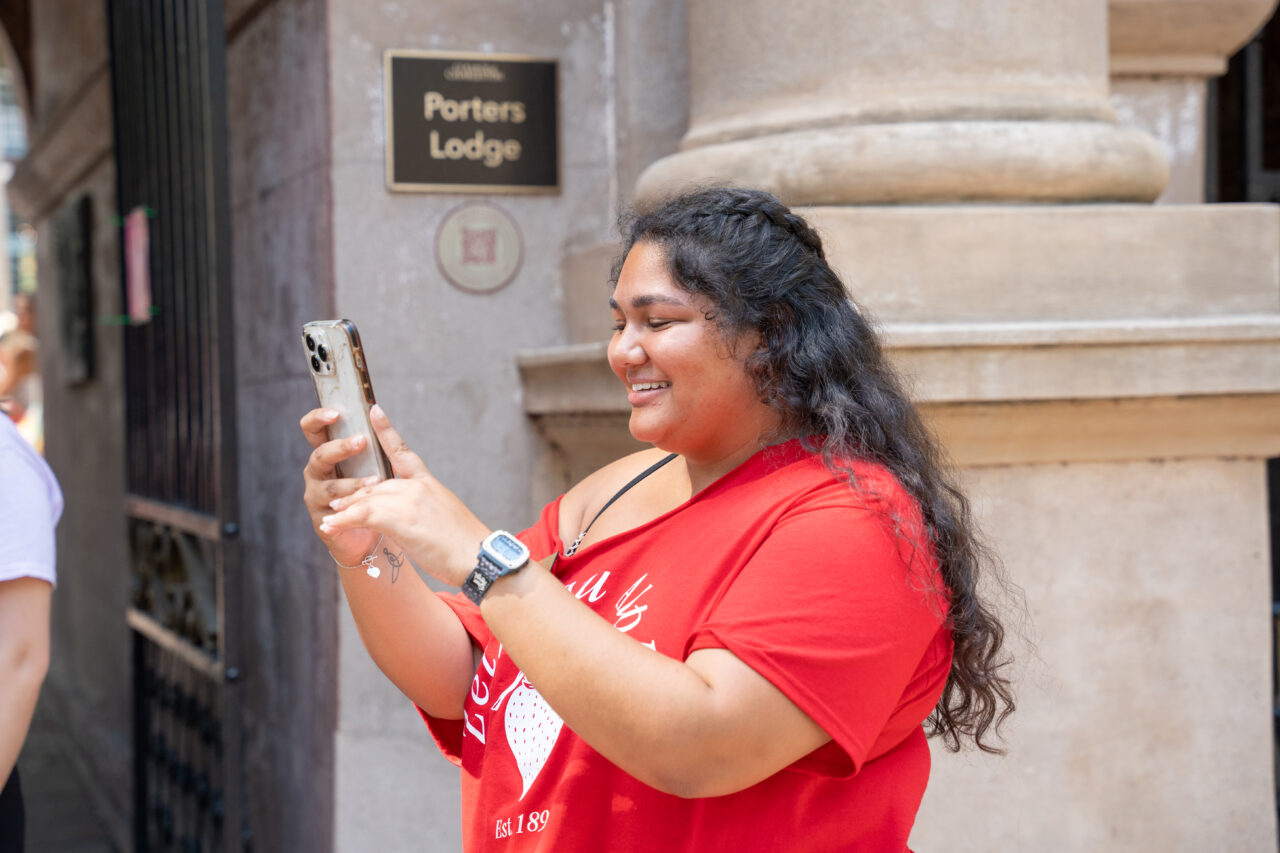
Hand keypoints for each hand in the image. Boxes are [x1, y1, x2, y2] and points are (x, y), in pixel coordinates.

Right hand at [300, 407, 382, 565]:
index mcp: (327, 453)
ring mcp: (316, 494)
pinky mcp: (322, 517)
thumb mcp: (375, 464)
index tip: (336, 412)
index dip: (318, 418)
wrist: (368, 532)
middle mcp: (317, 471)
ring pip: (330, 484)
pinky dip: (353, 505)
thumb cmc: (371, 492)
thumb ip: (374, 444)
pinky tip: (368, 503)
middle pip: (319, 454)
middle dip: (340, 447)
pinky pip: (336, 509)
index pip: (313, 430)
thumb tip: (379, 412)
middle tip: (361, 441)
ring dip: (354, 482)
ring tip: (377, 480)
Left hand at [319, 405, 490, 585]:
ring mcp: (409, 499)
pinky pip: (362, 515)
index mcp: (428, 483)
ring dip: (345, 510)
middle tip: (336, 505)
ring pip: (366, 498)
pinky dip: (343, 521)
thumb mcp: (443, 518)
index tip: (374, 411)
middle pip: (375, 484)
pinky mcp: (400, 517)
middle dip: (354, 495)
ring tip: (329, 519)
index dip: (386, 431)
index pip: (403, 452)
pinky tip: (331, 527)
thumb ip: (422, 509)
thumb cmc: (464, 544)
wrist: (478, 557)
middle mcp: (417, 486)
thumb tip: (409, 518)